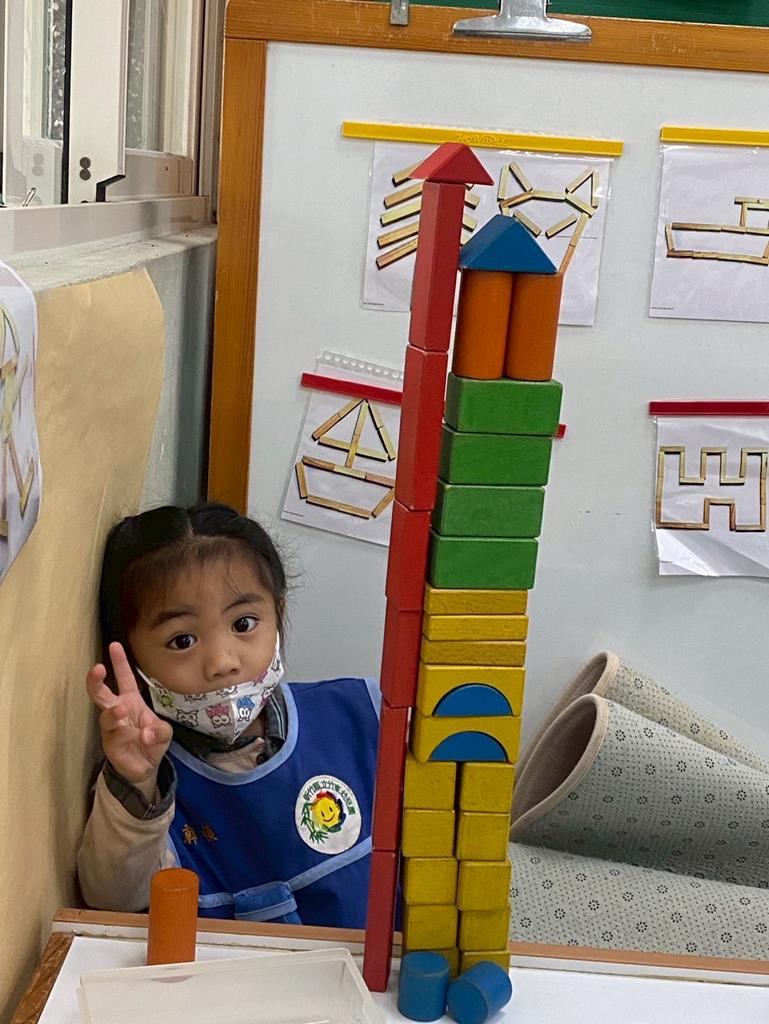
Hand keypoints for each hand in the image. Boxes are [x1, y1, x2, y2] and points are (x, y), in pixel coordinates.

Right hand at [86, 642, 172, 792]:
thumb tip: (147, 733)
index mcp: (131, 700)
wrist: (145, 768)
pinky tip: (140, 737)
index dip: (119, 662)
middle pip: (101, 693)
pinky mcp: (110, 744)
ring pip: (106, 716)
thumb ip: (159, 730)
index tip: (114, 645)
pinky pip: (117, 736)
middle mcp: (118, 710)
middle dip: (96, 681)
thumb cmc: (152, 741)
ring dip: (113, 712)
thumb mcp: (163, 732)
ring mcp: (112, 728)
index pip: (124, 678)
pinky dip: (129, 736)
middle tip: (97, 669)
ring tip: (120, 710)